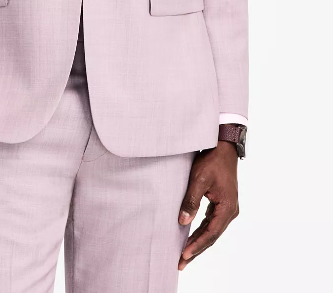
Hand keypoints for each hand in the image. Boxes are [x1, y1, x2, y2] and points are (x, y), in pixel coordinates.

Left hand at [178, 139, 238, 269]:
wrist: (223, 147)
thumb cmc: (212, 160)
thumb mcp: (199, 179)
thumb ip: (191, 200)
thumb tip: (183, 222)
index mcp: (227, 208)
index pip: (210, 233)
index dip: (196, 245)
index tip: (183, 255)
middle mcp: (230, 211)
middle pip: (211, 236)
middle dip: (196, 249)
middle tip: (180, 262)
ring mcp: (227, 209)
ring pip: (211, 231)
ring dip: (198, 242)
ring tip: (184, 255)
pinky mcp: (222, 204)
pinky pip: (211, 223)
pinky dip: (201, 232)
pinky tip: (191, 238)